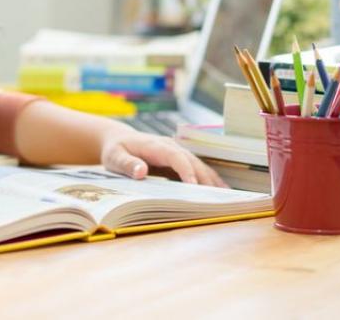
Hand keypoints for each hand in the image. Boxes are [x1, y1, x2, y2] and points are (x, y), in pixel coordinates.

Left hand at [100, 128, 226, 187]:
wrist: (118, 139)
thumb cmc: (115, 149)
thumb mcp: (114, 157)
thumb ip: (127, 164)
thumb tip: (141, 171)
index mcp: (155, 145)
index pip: (175, 156)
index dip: (186, 170)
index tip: (194, 185)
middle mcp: (170, 147)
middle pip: (192, 162)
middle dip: (205, 179)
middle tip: (216, 199)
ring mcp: (176, 153)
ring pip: (199, 165)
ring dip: (212, 180)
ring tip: (226, 198)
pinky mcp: (179, 161)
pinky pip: (197, 170)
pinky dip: (209, 180)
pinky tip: (222, 192)